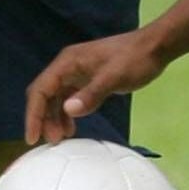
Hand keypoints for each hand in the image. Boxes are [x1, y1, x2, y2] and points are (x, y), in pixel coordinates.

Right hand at [24, 30, 165, 144]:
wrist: (155, 47)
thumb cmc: (135, 59)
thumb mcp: (114, 77)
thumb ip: (91, 94)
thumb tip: (68, 110)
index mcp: (68, 62)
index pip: (41, 89)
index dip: (34, 114)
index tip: (32, 137)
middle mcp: (68, 66)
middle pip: (45, 95)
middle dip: (43, 119)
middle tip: (53, 142)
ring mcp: (78, 73)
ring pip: (56, 98)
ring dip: (55, 118)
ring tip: (61, 139)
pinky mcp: (88, 79)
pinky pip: (69, 99)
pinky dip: (67, 114)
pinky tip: (72, 128)